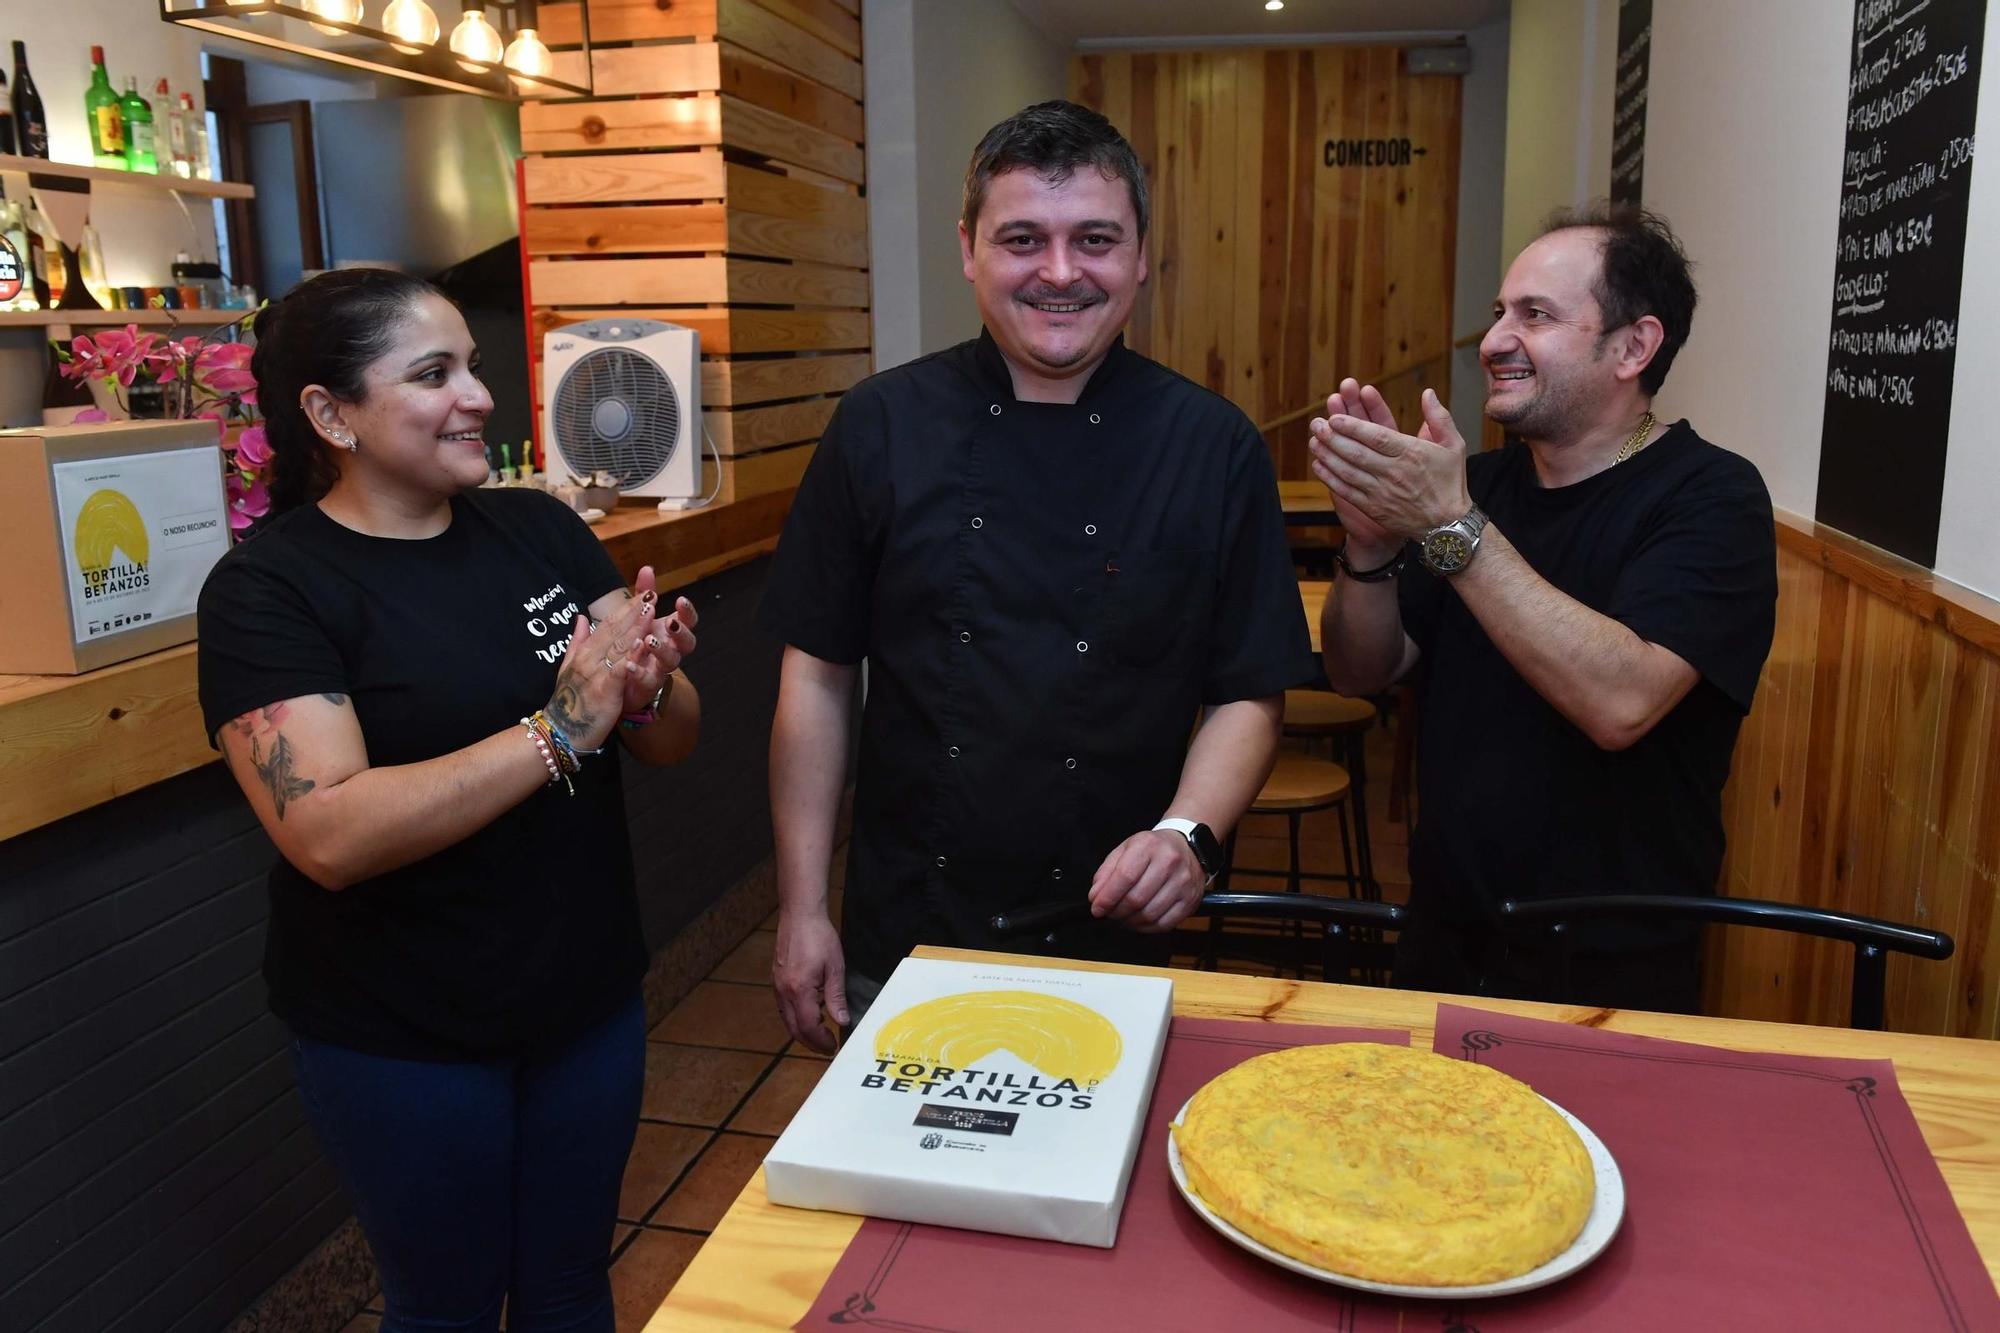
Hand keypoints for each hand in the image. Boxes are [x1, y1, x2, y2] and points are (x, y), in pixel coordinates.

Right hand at [546, 589, 653, 750]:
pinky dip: (632, 657)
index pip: (608, 625)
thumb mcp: (569, 667)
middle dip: (635, 611)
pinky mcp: (605, 691)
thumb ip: (577, 641)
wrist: (560, 730)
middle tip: (652, 593)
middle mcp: (590, 659)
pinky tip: (644, 644)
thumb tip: (582, 617)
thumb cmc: (568, 702)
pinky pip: (620, 671)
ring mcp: (597, 674)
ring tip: (651, 610)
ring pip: (619, 646)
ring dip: (636, 627)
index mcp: (585, 652)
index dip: (626, 608)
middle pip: (616, 631)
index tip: (643, 593)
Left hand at [621, 565, 698, 713]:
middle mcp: (672, 648)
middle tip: (671, 623)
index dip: (688, 611)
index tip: (680, 600)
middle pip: (688, 642)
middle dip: (682, 632)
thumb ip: (643, 593)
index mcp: (671, 631)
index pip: (688, 620)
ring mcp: (661, 668)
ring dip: (662, 650)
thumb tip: (647, 568)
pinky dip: (639, 672)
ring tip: (649, 640)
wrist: (623, 676)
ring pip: (671, 661)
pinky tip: (628, 665)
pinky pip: (648, 680)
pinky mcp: (647, 684)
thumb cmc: (636, 641)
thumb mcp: (637, 615)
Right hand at [774, 908, 847, 1052]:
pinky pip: (784, 1008)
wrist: (799, 915)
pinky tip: (809, 1015)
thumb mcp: (835, 967)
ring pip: (787, 1020)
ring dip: (802, 1032)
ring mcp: (777, 986)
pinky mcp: (776, 980)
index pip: (808, 1027)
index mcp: (799, 990)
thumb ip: (836, 997)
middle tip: (827, 1048)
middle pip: (794, 1029)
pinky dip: (796, 1019)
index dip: (821, 1041)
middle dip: (811, 1043)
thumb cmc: (819, 937)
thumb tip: (841, 1021)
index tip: (834, 1046)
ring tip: (820, 1035)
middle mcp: (784, 992)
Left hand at [1088, 828, 1203, 932]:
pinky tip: (1139, 921)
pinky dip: (1146, 928)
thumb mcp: (1125, 850)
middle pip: (1136, 898)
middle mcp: (1169, 862)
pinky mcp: (1190, 900)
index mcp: (1149, 846)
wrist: (1187, 848)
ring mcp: (1183, 882)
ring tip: (1123, 916)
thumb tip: (1096, 897)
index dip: (1107, 897)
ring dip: (1130, 921)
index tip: (1097, 908)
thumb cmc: (1153, 850)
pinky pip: (1164, 924)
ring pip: (1149, 914)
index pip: (1125, 876)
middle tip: (1109, 913)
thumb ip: (1107, 872)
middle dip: (1116, 911)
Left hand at [1309, 385, 1470, 541]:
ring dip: (1328, 455)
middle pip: (1357, 452)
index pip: (1376, 437)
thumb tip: (1428, 393)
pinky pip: (1347, 491)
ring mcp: (1381, 492)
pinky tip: (1319, 466)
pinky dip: (1331, 478)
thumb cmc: (1451, 482)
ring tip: (1313, 441)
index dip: (1352, 427)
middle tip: (1316, 424)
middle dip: (1333, 437)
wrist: (1448, 525)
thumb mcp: (1454, 445)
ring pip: (1348, 471)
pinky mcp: (1374, 508)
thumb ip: (1439, 417)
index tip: (1334, 417)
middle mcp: (1394, 472)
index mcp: (1411, 453)